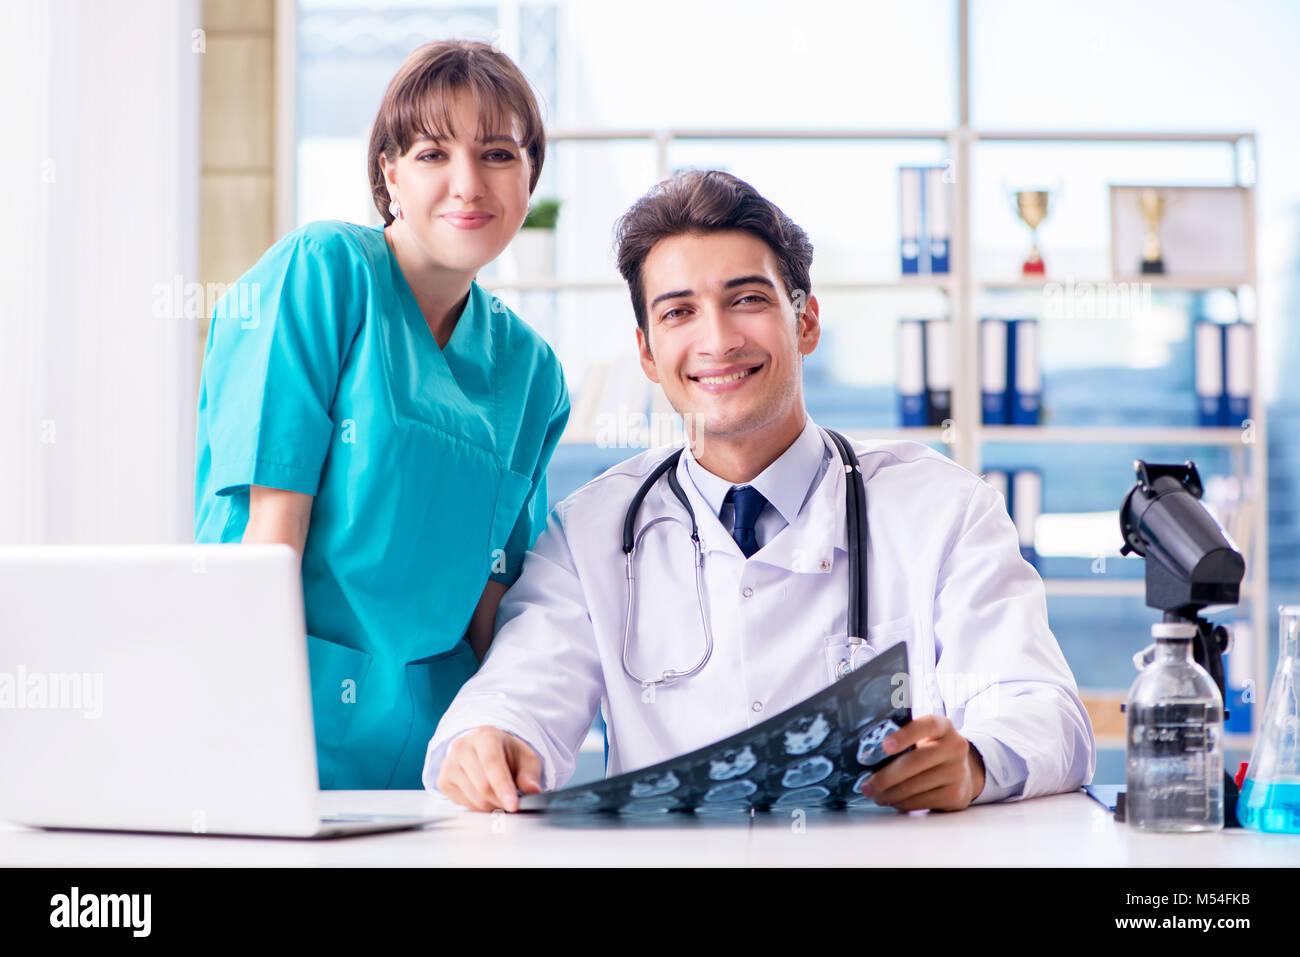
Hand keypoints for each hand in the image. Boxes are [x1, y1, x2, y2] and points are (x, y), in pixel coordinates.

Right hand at [436, 727, 542, 812]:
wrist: (484, 749)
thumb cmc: (506, 753)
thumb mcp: (526, 758)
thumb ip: (530, 774)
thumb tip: (533, 790)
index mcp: (485, 735)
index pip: (492, 762)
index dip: (503, 786)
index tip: (513, 805)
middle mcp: (462, 746)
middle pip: (482, 784)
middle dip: (501, 800)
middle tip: (512, 805)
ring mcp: (449, 764)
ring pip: (473, 797)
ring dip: (491, 805)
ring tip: (500, 798)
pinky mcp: (443, 780)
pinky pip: (463, 803)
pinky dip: (478, 807)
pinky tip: (484, 796)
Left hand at [859, 715, 984, 811]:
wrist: (963, 771)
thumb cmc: (931, 750)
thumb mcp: (925, 736)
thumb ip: (904, 736)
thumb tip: (868, 754)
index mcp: (943, 726)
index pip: (926, 725)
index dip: (905, 735)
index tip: (885, 746)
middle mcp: (954, 747)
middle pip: (915, 761)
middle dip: (885, 776)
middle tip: (866, 785)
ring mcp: (957, 772)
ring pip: (915, 785)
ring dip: (890, 793)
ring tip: (875, 795)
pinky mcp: (955, 795)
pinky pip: (921, 801)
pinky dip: (902, 803)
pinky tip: (893, 801)